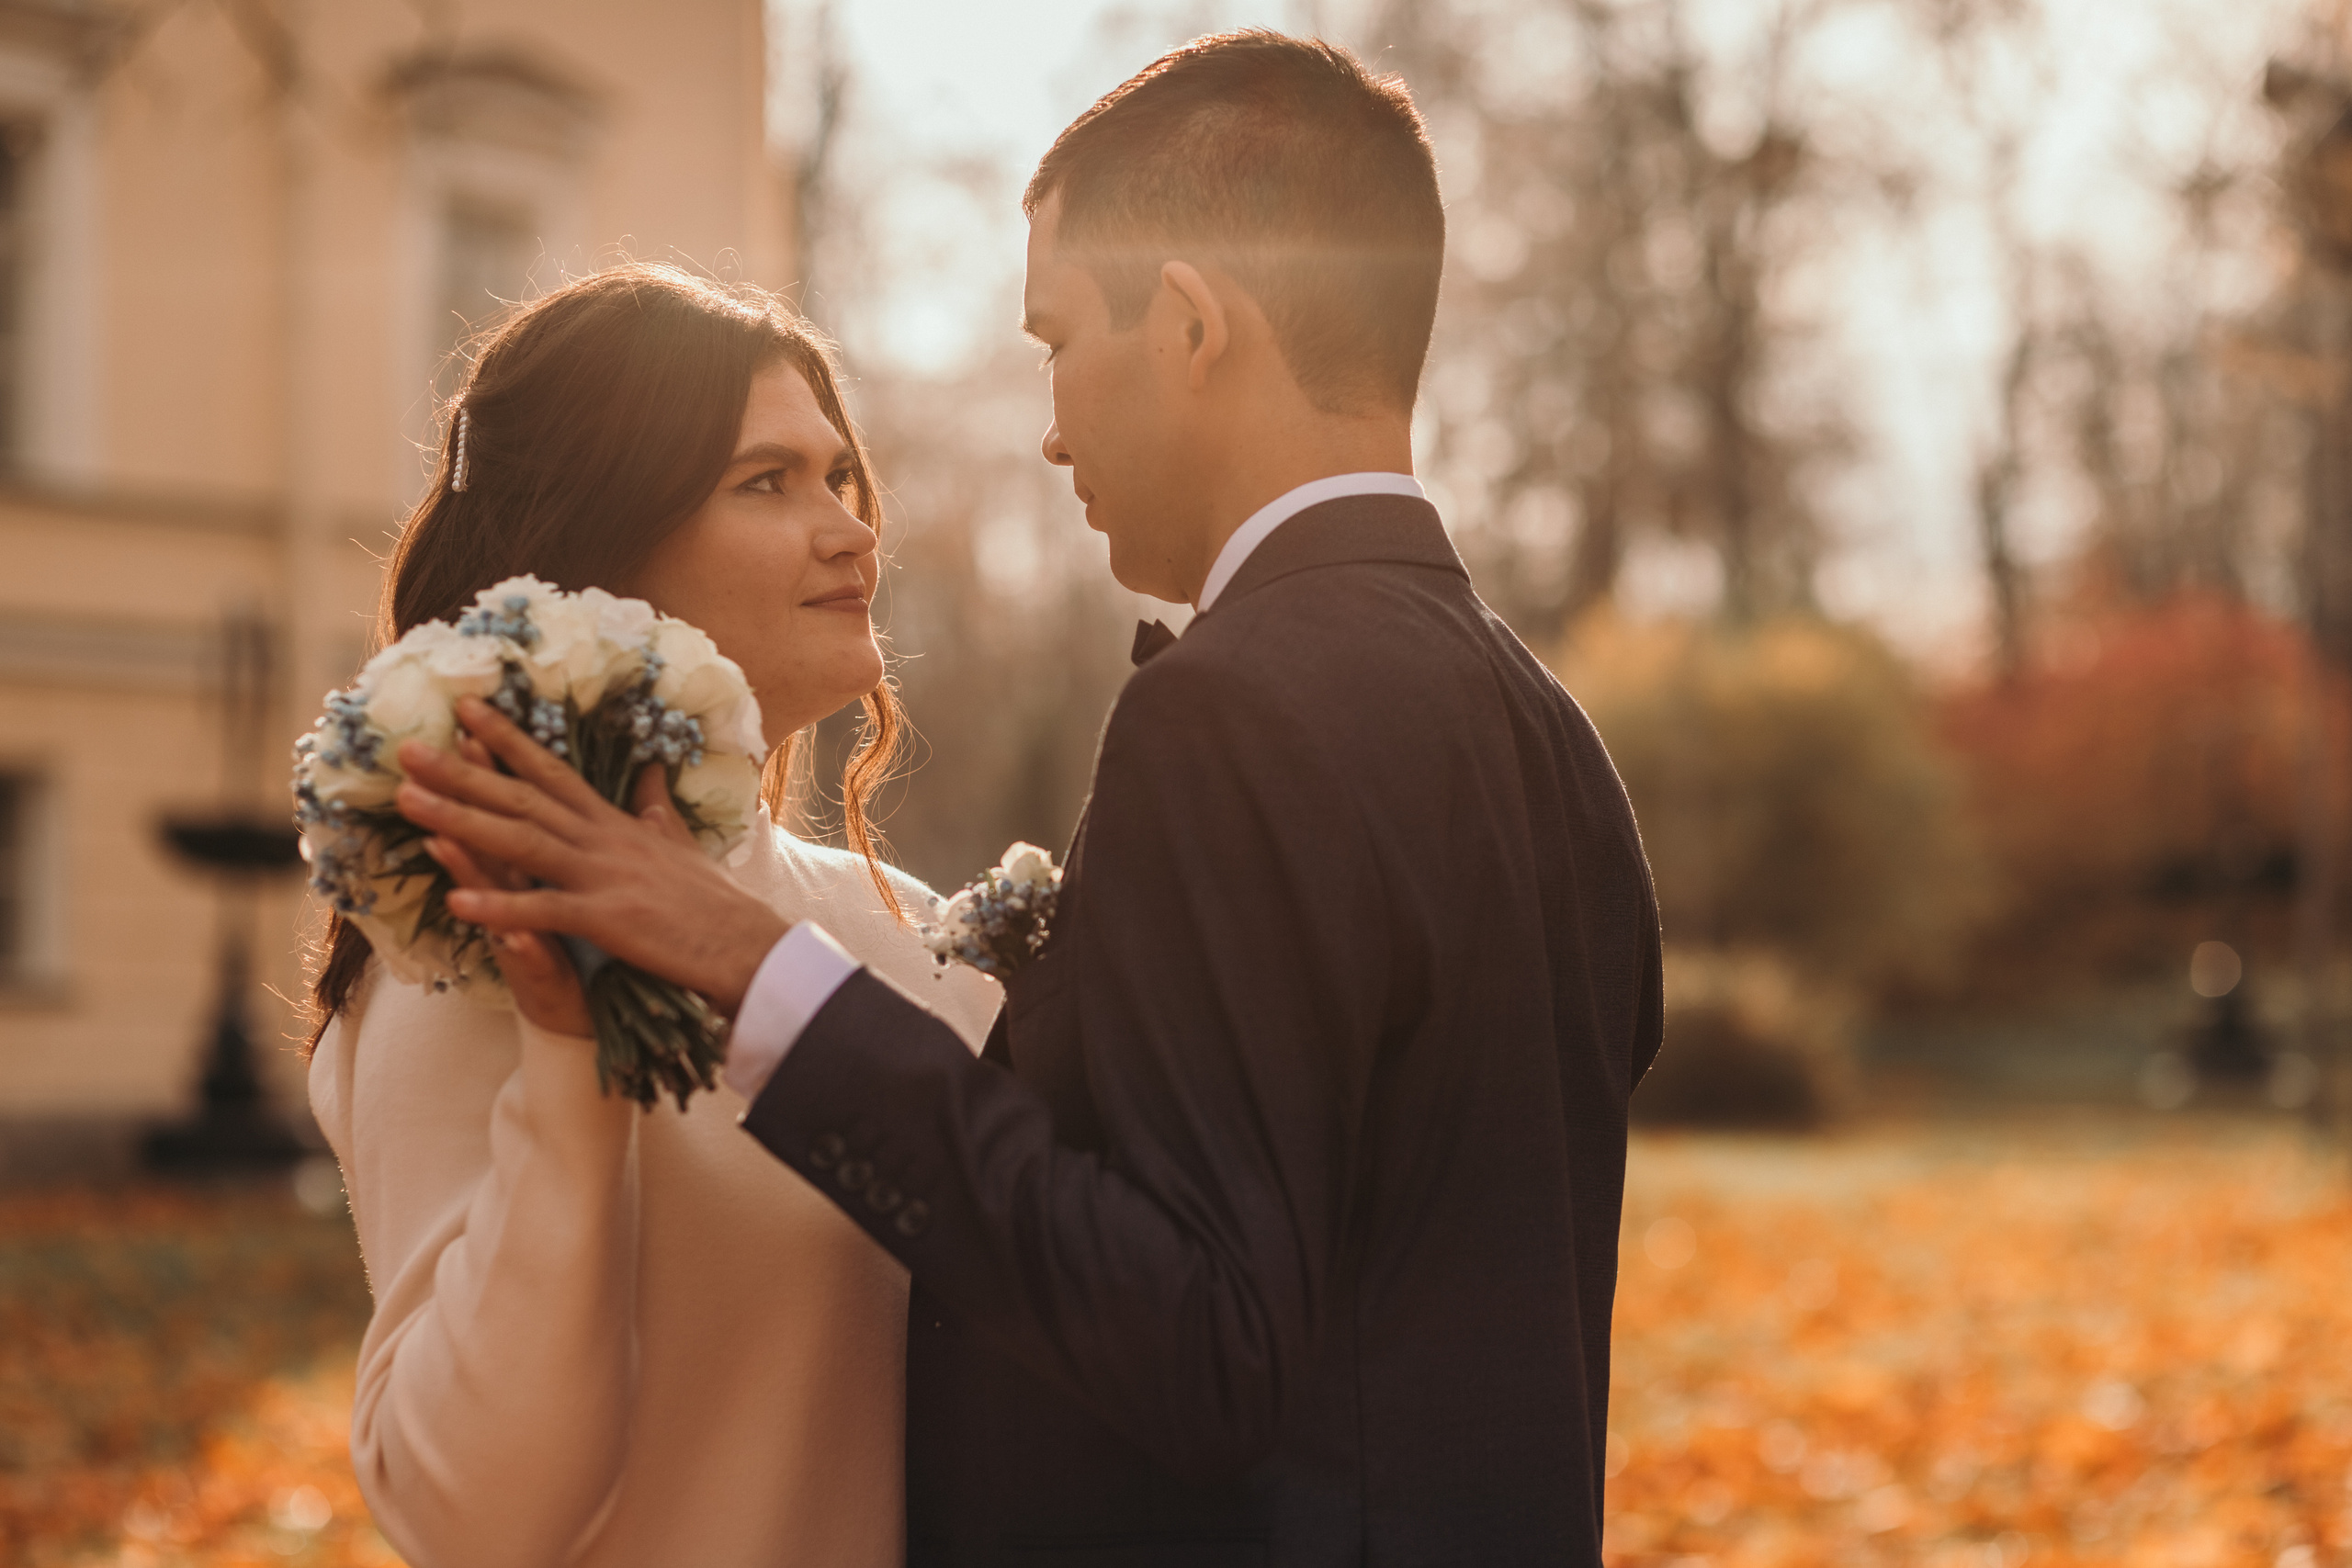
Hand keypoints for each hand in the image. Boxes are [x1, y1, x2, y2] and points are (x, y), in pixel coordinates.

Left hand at [394, 696, 788, 1014]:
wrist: (746, 944)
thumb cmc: (711, 902)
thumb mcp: (678, 842)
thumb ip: (655, 804)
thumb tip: (651, 770)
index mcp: (613, 823)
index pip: (550, 771)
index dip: (506, 739)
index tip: (464, 710)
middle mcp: (602, 840)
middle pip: (521, 799)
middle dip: (461, 771)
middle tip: (406, 748)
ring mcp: (602, 877)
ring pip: (521, 842)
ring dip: (461, 821)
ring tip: (407, 802)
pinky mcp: (607, 920)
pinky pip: (545, 911)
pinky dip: (502, 908)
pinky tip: (458, 902)